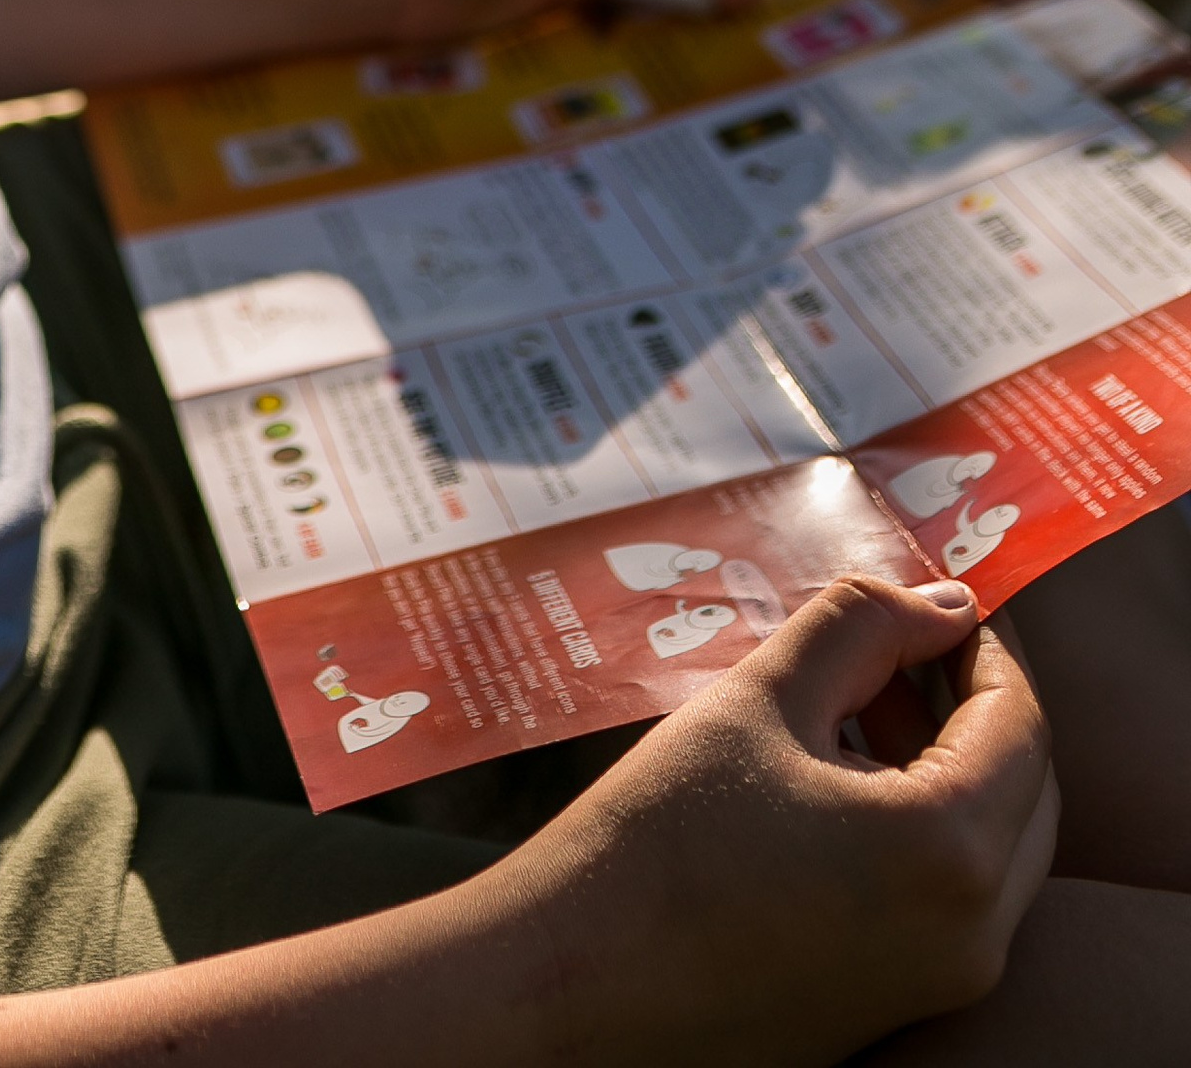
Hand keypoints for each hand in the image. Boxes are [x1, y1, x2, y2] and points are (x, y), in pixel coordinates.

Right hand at [506, 574, 1056, 1067]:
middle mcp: (972, 935)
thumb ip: (861, 629)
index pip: (1018, 722)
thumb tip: (942, 603)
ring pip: (993, 845)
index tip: (938, 595)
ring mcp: (940, 983)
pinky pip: (952, 897)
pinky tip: (844, 774)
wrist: (578, 986)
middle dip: (977, 702)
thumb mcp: (761, 699)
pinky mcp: (898, 1006)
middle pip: (1024, 789)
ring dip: (951, 761)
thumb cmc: (660, 840)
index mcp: (948, 853)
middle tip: (908, 635)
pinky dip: (926, 823)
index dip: (986, 644)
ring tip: (865, 693)